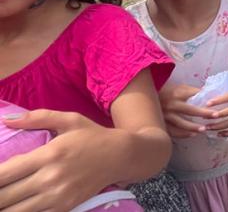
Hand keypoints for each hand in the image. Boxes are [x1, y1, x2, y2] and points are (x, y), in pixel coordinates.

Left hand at [0, 111, 122, 211]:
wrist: (123, 156)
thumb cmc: (93, 136)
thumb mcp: (70, 120)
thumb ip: (38, 118)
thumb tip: (8, 120)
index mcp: (48, 154)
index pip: (4, 173)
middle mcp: (51, 178)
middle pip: (4, 197)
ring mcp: (58, 197)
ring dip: (4, 206)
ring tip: (4, 199)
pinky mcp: (65, 208)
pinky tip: (17, 205)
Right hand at [158, 84, 214, 137]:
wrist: (144, 96)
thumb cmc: (165, 91)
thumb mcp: (178, 87)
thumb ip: (191, 92)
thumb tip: (208, 94)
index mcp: (178, 93)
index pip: (196, 95)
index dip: (207, 100)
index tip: (217, 103)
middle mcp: (172, 104)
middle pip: (191, 110)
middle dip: (204, 113)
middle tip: (215, 116)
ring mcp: (166, 115)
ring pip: (181, 123)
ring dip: (194, 127)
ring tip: (204, 129)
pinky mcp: (161, 123)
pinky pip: (173, 131)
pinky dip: (183, 133)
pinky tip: (192, 134)